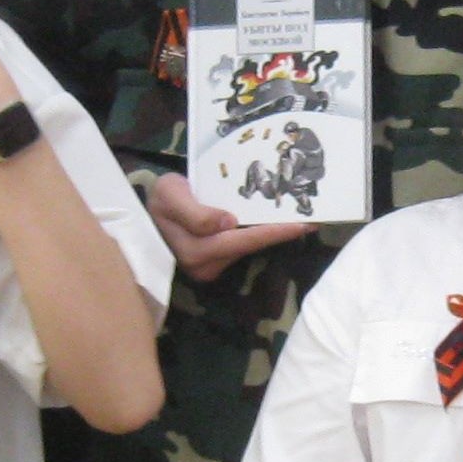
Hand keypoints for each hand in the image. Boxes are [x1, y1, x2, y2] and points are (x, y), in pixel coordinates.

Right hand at [144, 171, 310, 283]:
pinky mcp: (216, 262)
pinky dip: (259, 233)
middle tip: (313, 219)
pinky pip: (242, 246)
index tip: (301, 224)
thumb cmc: (159, 199)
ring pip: (247, 248)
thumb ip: (195, 212)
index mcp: (195, 251)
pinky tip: (275, 222)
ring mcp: (210, 266)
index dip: (271, 232)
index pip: (240, 240)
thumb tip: (227, 223)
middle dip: (280, 233)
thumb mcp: (170, 195)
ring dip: (271, 233)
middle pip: (249, 246)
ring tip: (300, 218)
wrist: (149, 209)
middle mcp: (204, 265)